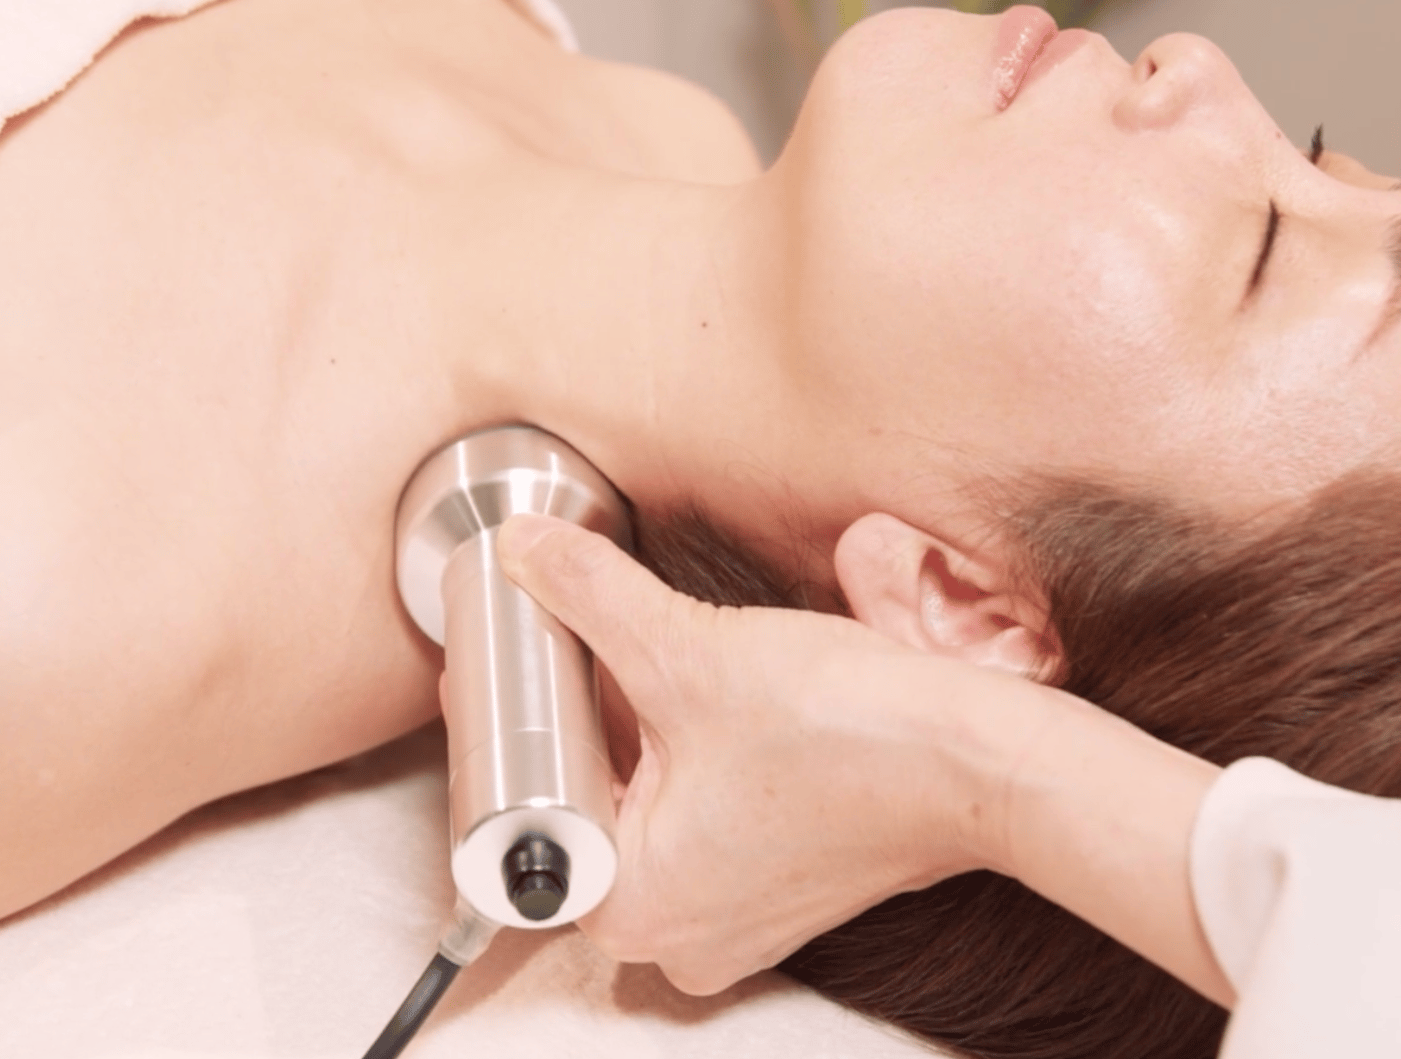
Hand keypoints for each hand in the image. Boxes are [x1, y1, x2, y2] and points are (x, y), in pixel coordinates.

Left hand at [495, 513, 1023, 993]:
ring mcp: (730, 921)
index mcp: (631, 907)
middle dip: (575, 721)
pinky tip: (700, 704)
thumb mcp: (690, 651)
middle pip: (581, 809)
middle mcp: (675, 936)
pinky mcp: (772, 890)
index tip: (509, 658)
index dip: (514, 718)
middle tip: (568, 644)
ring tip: (640, 664)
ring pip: (638, 812)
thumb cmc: (850, 735)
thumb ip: (591, 594)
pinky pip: (692, 821)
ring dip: (632, 735)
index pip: (527, 806)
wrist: (978, 759)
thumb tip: (527, 551)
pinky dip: (684, 761)